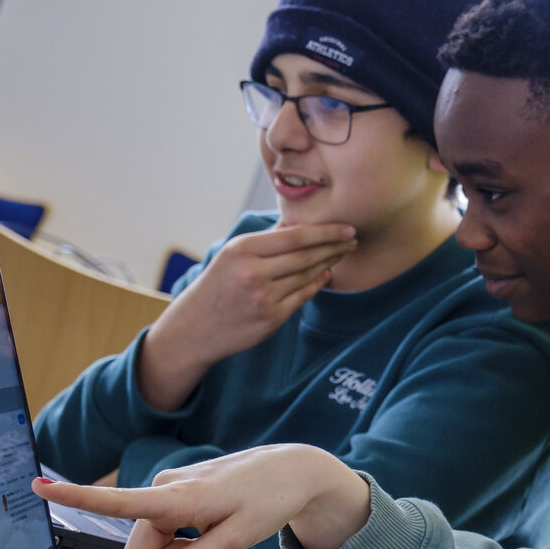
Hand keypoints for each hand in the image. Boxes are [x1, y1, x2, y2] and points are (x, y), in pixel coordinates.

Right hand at [30, 445, 371, 548]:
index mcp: (177, 497)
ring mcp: (171, 488)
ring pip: (152, 543)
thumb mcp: (235, 540)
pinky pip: (165, 531)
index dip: (73, 495)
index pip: (116, 500)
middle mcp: (165, 488)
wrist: (295, 471)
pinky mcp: (179, 491)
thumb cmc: (270, 499)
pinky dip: (183, 548)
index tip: (37, 484)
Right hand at [139, 223, 358, 409]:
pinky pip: (303, 297)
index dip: (325, 231)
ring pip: (307, 275)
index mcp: (242, 249)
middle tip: (354, 239)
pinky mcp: (271, 318)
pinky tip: (326, 274)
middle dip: (334, 246)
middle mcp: (253, 272)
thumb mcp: (233, 254)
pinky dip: (317, 284)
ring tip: (344, 253)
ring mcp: (263, 297)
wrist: (195, 327)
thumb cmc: (218, 285)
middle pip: (306, 255)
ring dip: (329, 262)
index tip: (347, 227)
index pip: (294, 236)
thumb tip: (297, 221)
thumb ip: (266, 239)